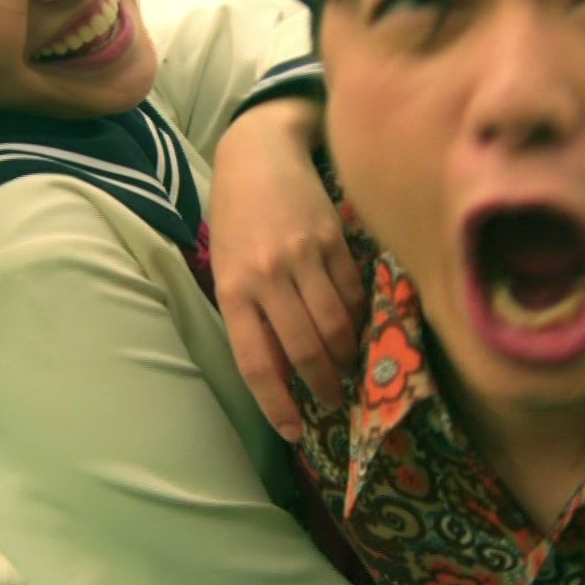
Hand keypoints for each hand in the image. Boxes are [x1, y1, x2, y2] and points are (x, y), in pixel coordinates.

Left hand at [208, 97, 365, 441]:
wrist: (259, 152)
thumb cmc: (236, 219)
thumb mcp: (226, 267)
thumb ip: (249, 315)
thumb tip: (282, 371)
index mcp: (232, 289)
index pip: (256, 362)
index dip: (277, 403)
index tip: (293, 432)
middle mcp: (267, 276)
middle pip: (305, 350)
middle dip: (323, 386)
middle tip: (333, 402)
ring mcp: (304, 256)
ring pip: (337, 326)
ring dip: (346, 358)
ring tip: (348, 370)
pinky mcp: (334, 239)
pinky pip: (353, 294)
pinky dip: (358, 319)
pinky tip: (357, 329)